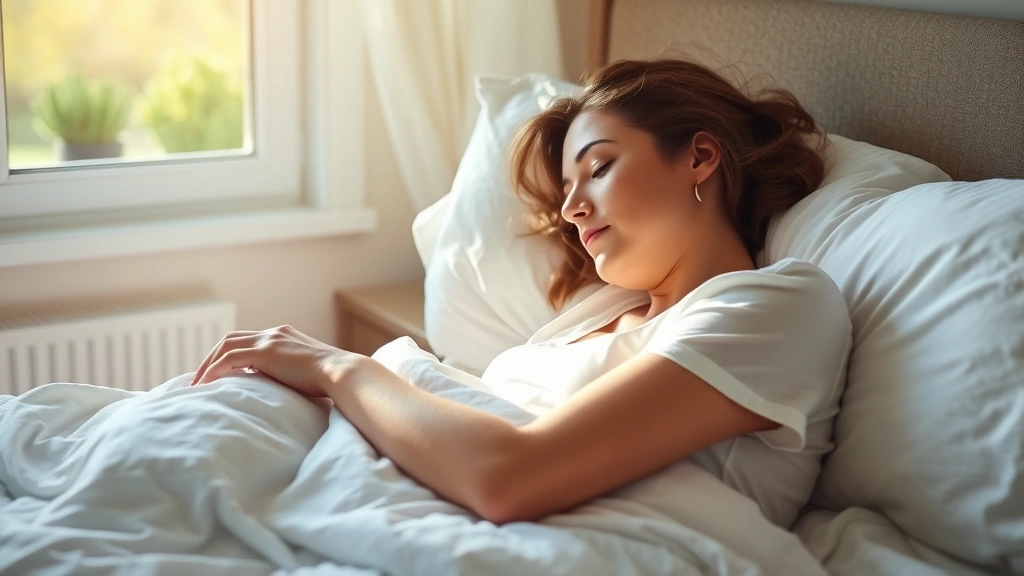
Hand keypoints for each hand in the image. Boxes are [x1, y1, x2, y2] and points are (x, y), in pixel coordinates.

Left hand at [189, 324, 365, 396]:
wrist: (342, 374)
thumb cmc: (332, 382)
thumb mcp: (306, 375)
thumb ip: (290, 376)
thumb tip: (282, 394)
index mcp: (284, 336)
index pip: (247, 340)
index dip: (228, 355)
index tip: (217, 374)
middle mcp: (275, 333)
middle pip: (231, 339)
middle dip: (212, 358)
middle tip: (199, 380)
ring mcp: (270, 340)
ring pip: (226, 345)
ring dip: (207, 364)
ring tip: (196, 385)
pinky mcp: (266, 352)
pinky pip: (229, 359)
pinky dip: (213, 371)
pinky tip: (204, 386)